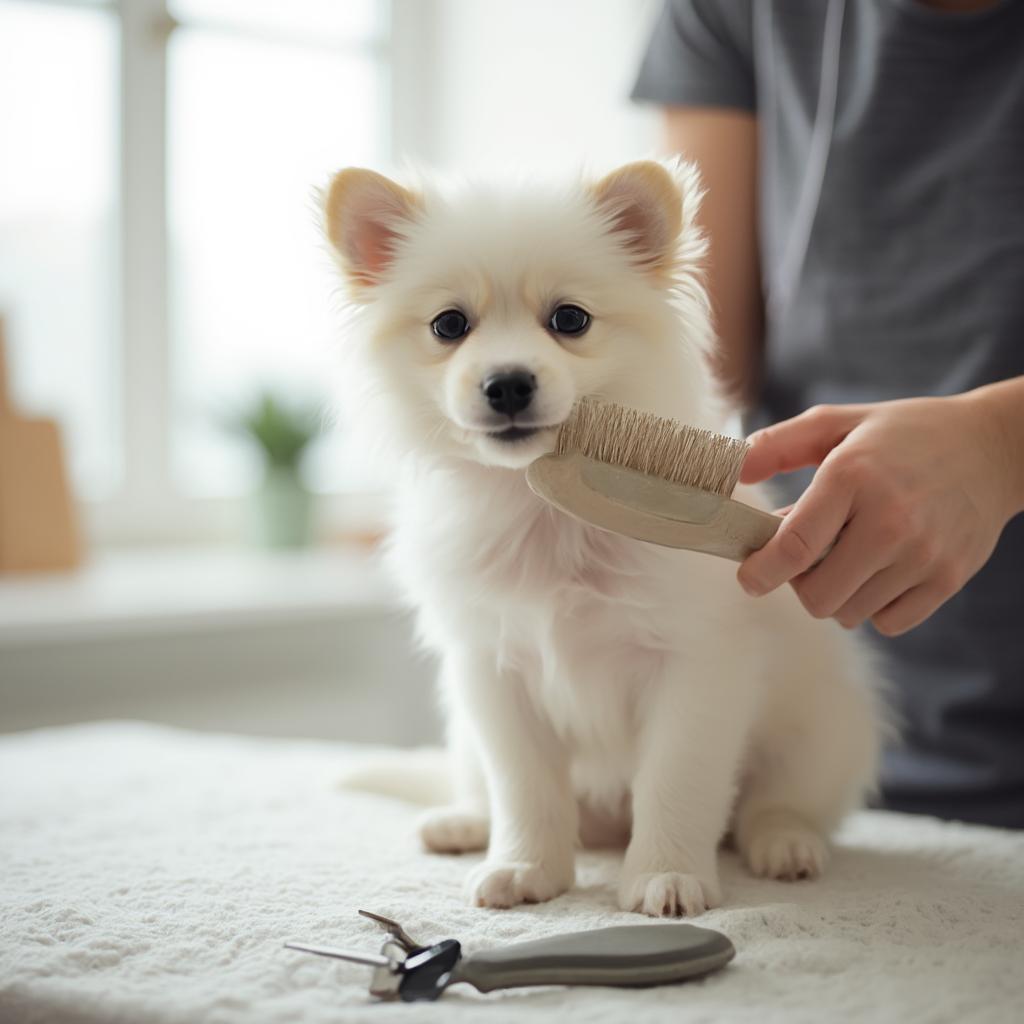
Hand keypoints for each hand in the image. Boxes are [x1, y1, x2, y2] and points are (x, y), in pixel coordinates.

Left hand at [736, 389, 1023, 635]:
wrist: (991, 448)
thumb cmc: (902, 436)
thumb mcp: (836, 423)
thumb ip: (777, 445)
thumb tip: (733, 470)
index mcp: (853, 476)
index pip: (794, 547)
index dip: (761, 572)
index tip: (749, 577)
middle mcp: (890, 519)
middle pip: (817, 595)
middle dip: (799, 582)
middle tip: (806, 556)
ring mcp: (924, 553)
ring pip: (849, 612)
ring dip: (836, 593)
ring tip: (848, 555)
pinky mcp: (948, 578)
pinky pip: (888, 623)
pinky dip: (874, 606)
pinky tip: (879, 570)